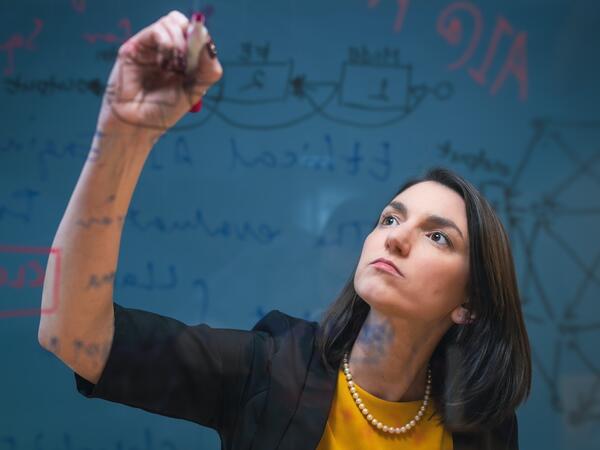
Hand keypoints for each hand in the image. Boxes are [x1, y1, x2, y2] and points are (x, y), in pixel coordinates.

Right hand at [97, 10, 221, 133]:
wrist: (138, 126)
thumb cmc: (164, 112)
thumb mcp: (195, 91)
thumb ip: (208, 69)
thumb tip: (210, 43)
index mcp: (182, 58)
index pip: (195, 34)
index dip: (202, 39)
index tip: (204, 55)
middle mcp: (165, 49)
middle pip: (183, 22)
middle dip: (192, 38)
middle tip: (190, 61)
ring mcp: (149, 46)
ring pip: (172, 22)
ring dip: (180, 43)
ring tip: (176, 67)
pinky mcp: (134, 47)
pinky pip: (157, 30)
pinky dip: (168, 44)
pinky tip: (165, 64)